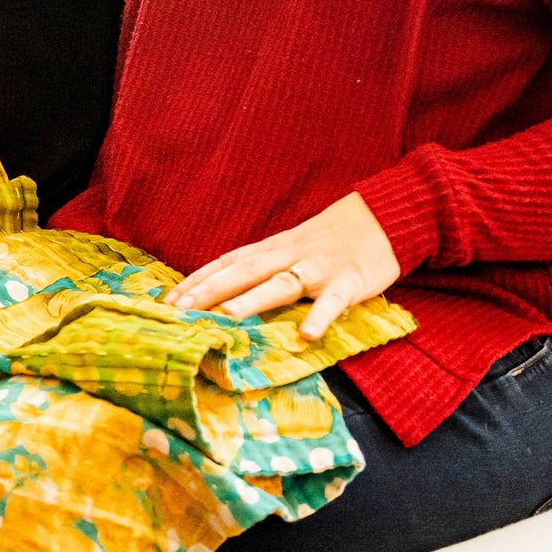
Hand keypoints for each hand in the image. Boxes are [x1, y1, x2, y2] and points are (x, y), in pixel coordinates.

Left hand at [166, 193, 402, 341]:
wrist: (384, 216)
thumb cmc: (332, 237)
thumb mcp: (292, 246)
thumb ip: (264, 266)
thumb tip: (225, 290)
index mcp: (273, 248)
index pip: (227, 262)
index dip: (197, 280)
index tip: (167, 299)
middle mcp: (289, 255)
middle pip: (243, 272)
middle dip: (209, 290)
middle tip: (178, 311)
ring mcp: (319, 268)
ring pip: (281, 283)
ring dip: (253, 299)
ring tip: (226, 316)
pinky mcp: (350, 281)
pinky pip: (333, 301)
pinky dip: (320, 316)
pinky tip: (307, 335)